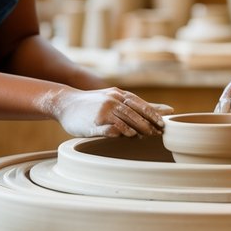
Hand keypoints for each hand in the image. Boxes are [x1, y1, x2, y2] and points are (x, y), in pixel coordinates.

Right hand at [51, 87, 171, 137]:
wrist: (65, 103)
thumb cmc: (92, 103)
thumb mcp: (112, 97)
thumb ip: (133, 104)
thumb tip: (165, 110)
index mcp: (118, 94)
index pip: (140, 104)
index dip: (153, 114)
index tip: (163, 124)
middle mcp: (112, 100)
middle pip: (135, 113)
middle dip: (149, 124)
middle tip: (159, 133)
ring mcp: (103, 111)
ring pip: (125, 119)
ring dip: (138, 128)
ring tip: (147, 136)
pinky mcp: (94, 123)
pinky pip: (111, 128)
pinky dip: (121, 132)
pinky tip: (127, 136)